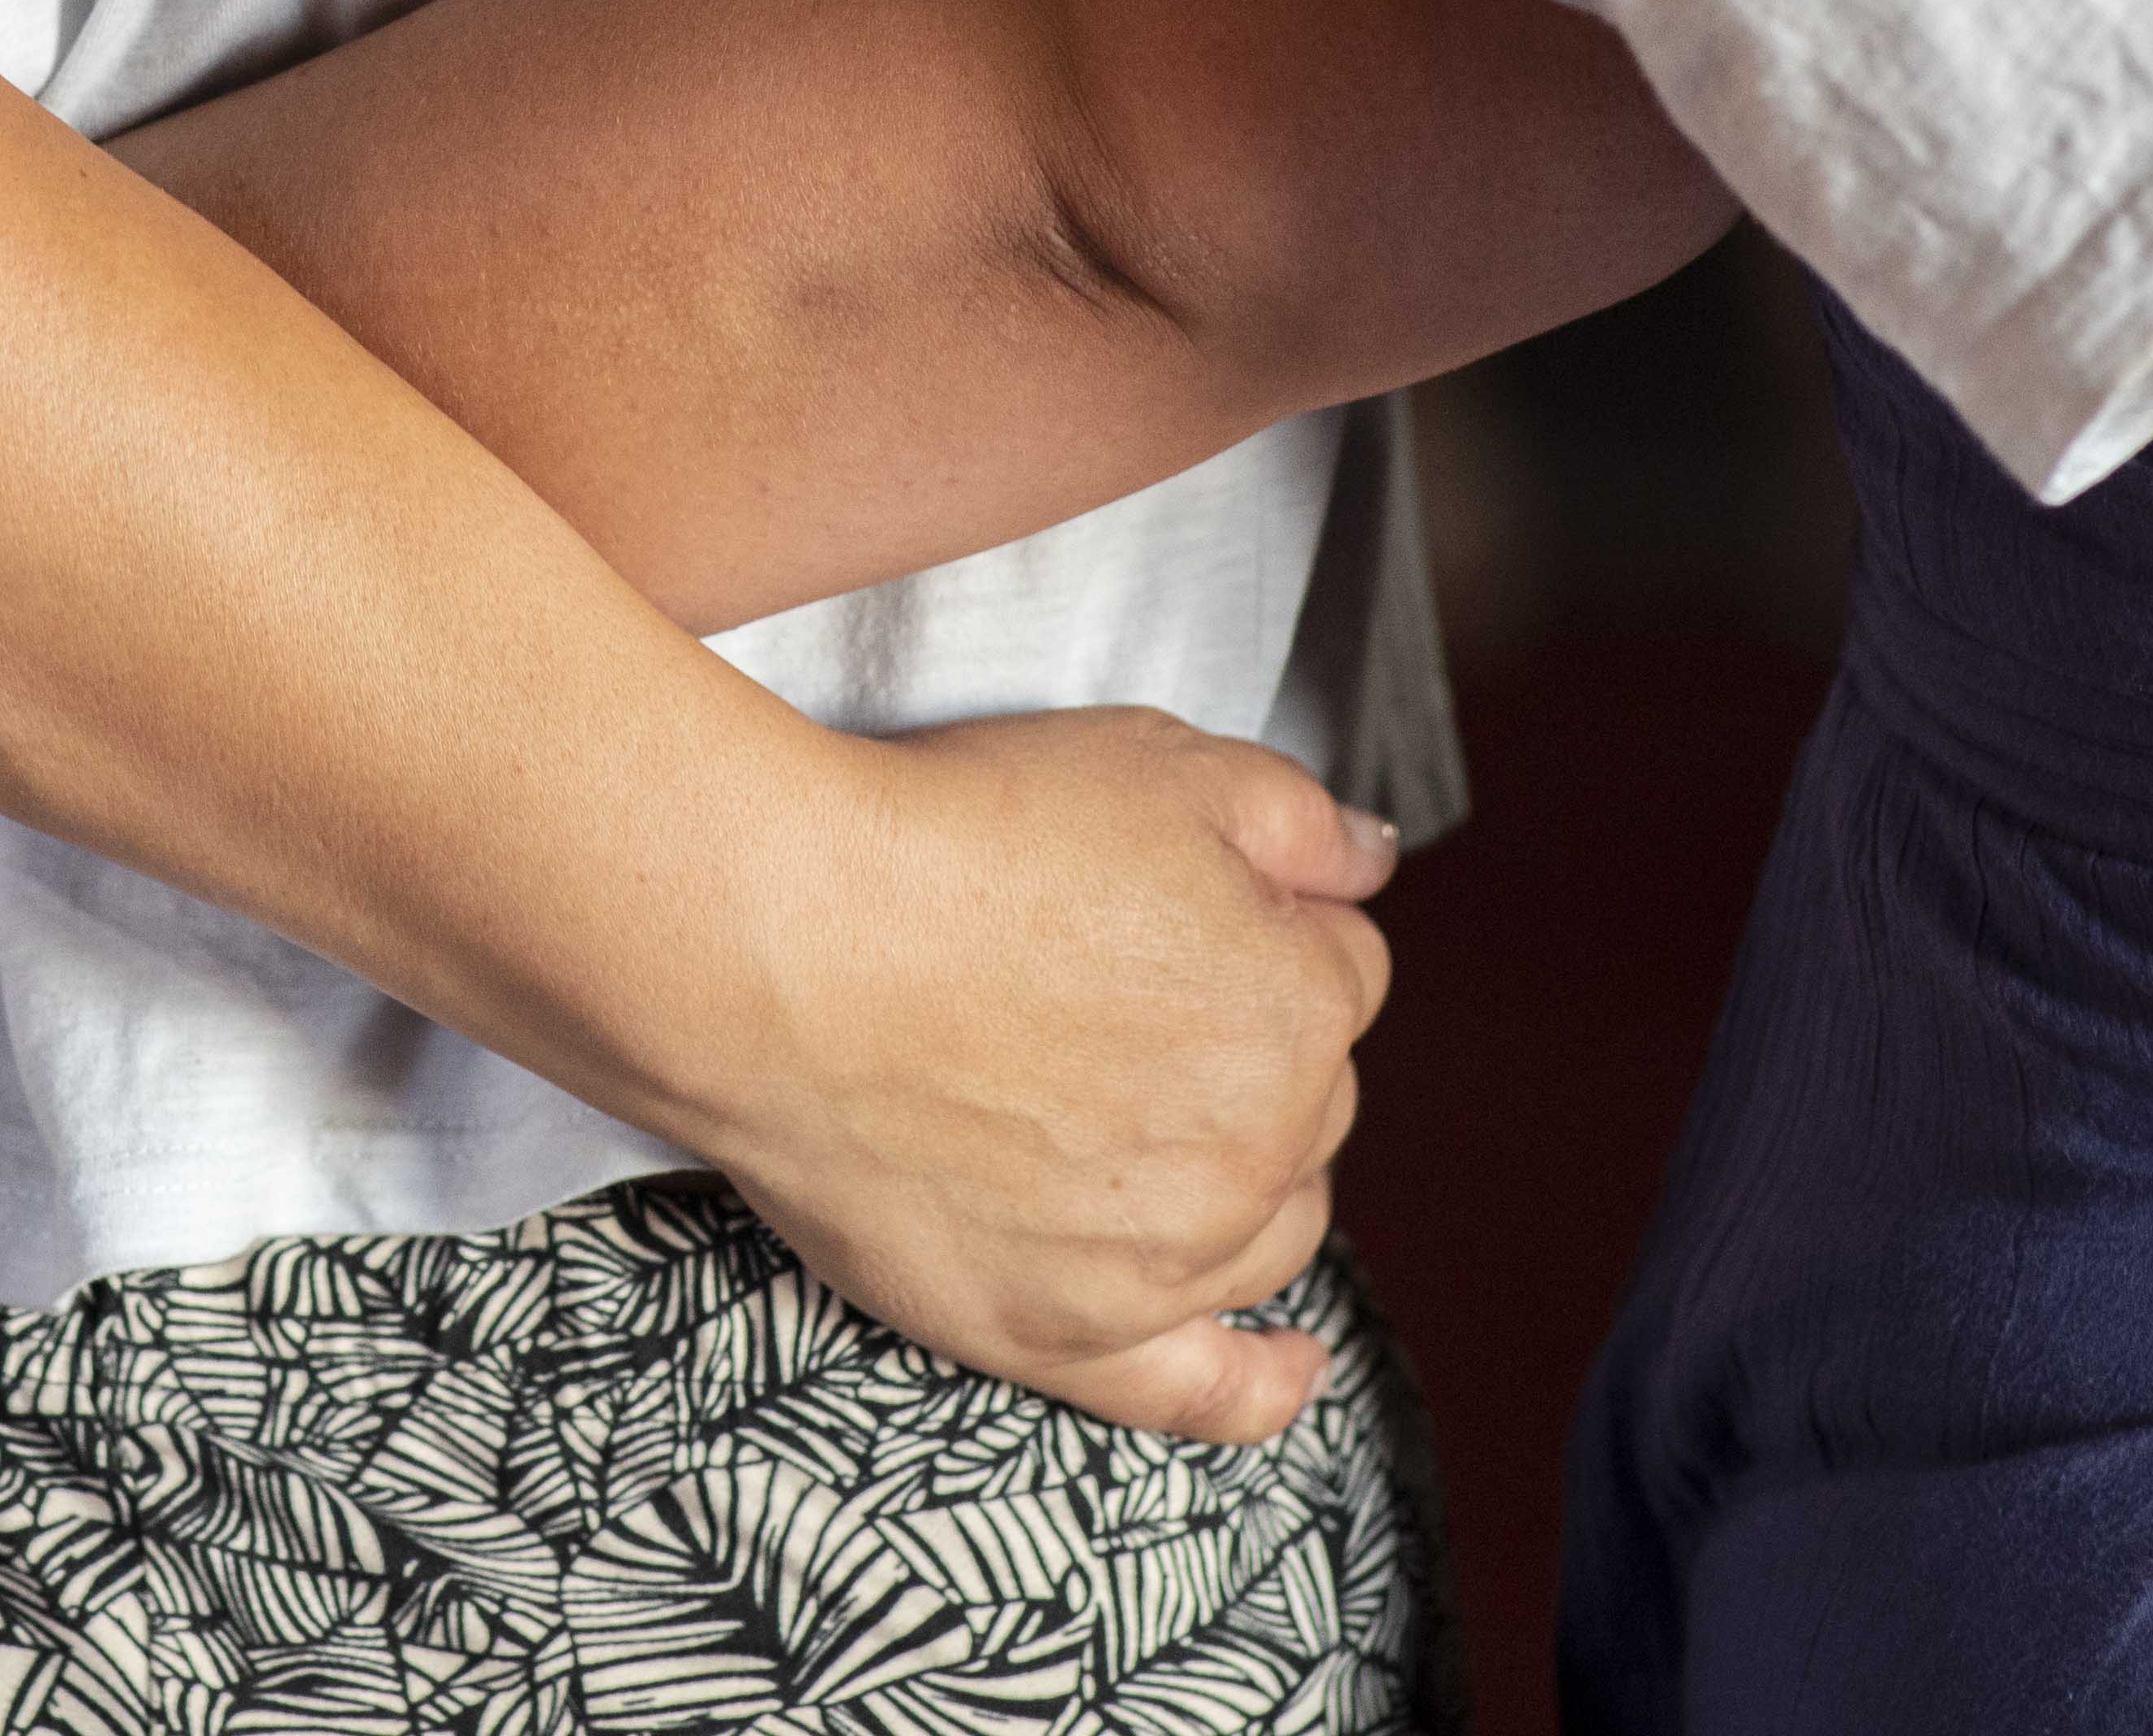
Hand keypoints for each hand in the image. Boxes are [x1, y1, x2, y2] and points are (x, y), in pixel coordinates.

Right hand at [674, 707, 1396, 1447]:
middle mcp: (1257, 1145)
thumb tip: (1370, 868)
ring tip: (1132, 1109)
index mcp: (1297, 1003)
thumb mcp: (1155, 758)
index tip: (1162, 903)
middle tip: (1109, 984)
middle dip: (1244, 1039)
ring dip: (1242, 1168)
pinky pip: (1203, 1393)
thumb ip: (1300, 818)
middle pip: (1308, 1095)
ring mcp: (1165, 1257)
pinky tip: (1288, 1363)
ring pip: (1273, 1221)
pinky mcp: (1067, 1334)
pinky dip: (1260, 1383)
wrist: (782, 950)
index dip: (1256, 922)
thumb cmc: (953, 843)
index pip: (1338, 968)